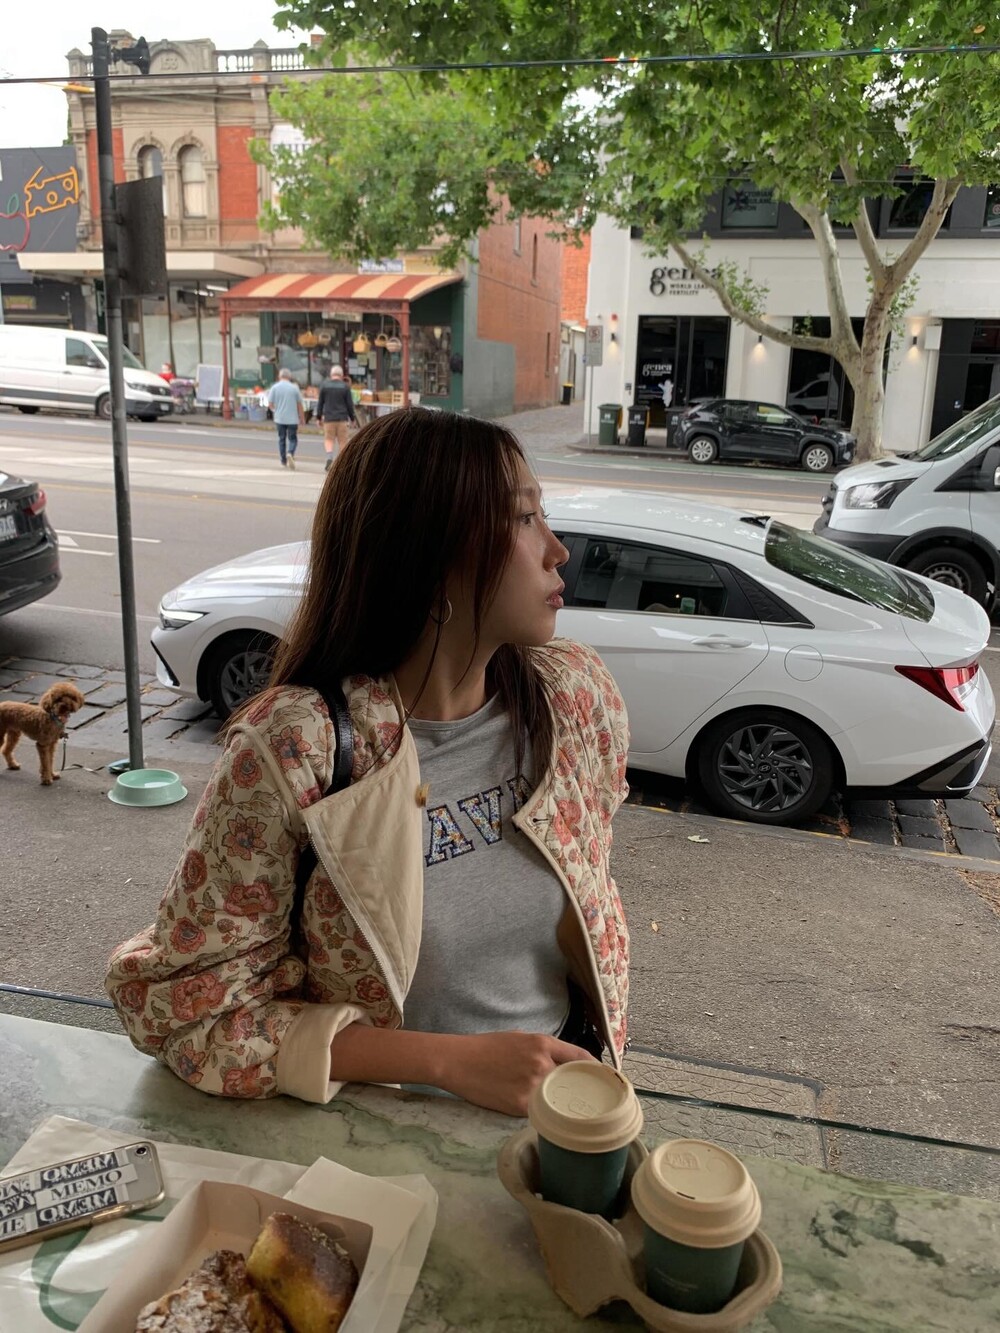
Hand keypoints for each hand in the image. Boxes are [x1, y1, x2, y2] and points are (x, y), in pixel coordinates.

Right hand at [436, 1031, 597, 1116]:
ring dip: (562, 1105)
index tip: (604, 1079)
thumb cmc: (487, 1047)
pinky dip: (543, 1115)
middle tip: (590, 1100)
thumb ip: (544, 1049)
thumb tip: (565, 1065)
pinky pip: (540, 1113)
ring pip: (557, 1100)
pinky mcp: (520, 1106)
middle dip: (581, 1091)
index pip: (581, 1058)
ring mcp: (531, 1086)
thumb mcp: (520, 1038)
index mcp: (543, 1043)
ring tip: (567, 1112)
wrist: (458, 1061)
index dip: (596, 1070)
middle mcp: (541, 1063)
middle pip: (573, 1081)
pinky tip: (545, 1118)